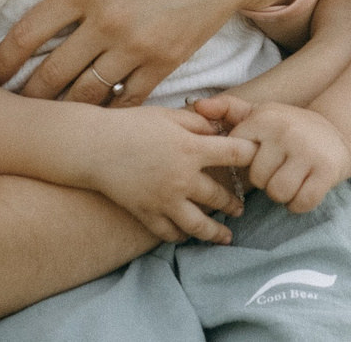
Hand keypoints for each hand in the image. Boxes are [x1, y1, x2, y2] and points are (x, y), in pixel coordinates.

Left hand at [0, 0, 297, 103]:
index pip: (29, 33)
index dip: (1, 60)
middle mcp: (107, 23)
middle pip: (51, 75)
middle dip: (24, 97)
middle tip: (5, 110)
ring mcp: (137, 47)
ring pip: (86, 95)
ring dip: (62, 112)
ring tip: (42, 125)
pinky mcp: (166, 63)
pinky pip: (128, 100)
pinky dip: (108, 114)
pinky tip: (93, 123)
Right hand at [79, 107, 255, 244]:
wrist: (94, 147)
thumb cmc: (131, 125)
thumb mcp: (168, 115)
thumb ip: (197, 123)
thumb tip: (219, 131)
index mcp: (190, 149)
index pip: (235, 154)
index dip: (250, 154)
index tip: (257, 159)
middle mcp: (182, 178)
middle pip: (220, 196)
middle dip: (234, 202)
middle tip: (240, 206)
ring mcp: (165, 200)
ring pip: (199, 225)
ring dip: (216, 231)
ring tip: (226, 235)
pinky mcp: (147, 214)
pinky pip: (170, 233)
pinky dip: (181, 236)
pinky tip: (188, 235)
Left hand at [190, 96, 350, 212]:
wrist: (336, 131)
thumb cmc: (287, 126)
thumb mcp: (259, 113)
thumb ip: (227, 109)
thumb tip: (195, 105)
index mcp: (265, 118)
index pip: (236, 154)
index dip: (246, 161)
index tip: (260, 154)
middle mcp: (286, 132)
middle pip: (258, 179)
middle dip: (266, 180)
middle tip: (278, 168)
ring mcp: (308, 152)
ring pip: (277, 193)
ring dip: (281, 194)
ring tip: (289, 178)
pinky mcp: (326, 172)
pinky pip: (300, 203)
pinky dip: (298, 203)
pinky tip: (302, 188)